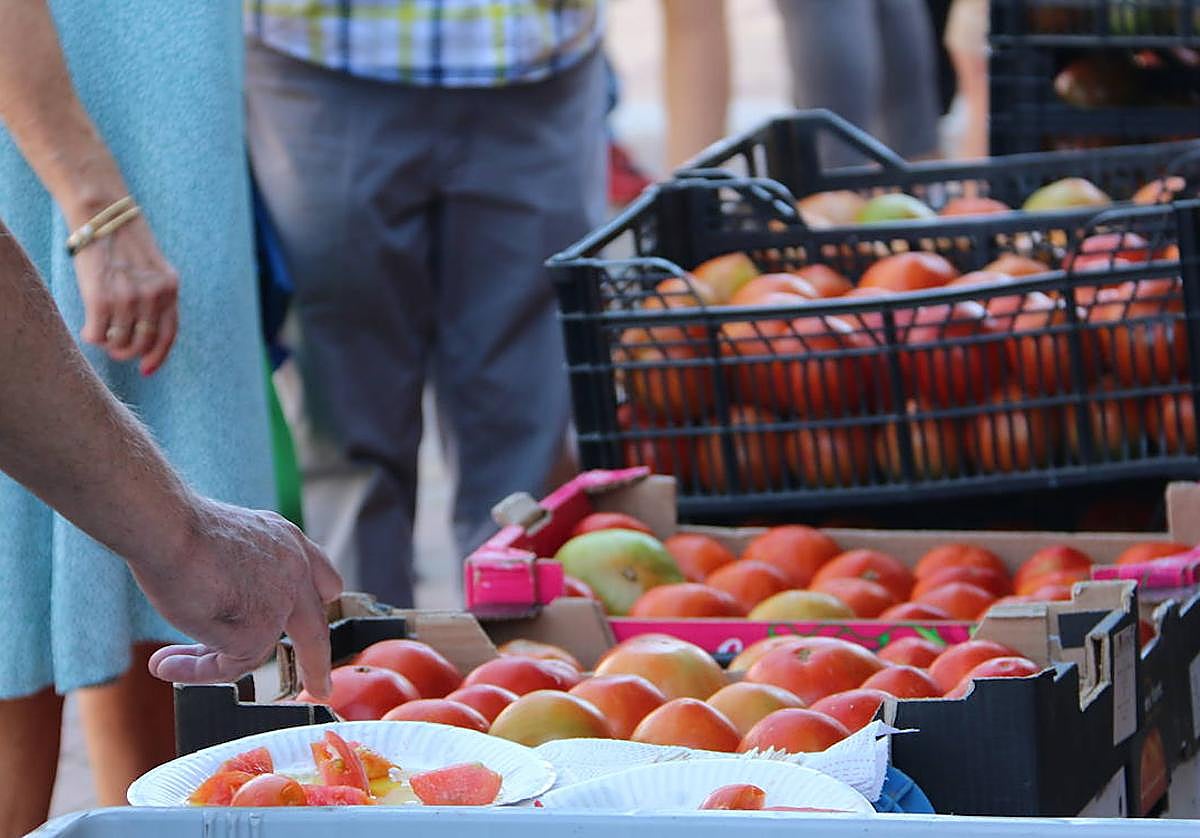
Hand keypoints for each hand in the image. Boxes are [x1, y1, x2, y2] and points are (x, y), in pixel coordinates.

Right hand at [73, 215, 178, 375]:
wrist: (103, 215)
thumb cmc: (125, 242)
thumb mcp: (155, 269)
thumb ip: (157, 296)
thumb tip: (145, 334)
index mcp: (170, 290)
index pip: (169, 335)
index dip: (157, 357)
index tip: (146, 370)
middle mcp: (153, 297)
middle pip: (142, 344)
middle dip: (127, 352)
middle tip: (115, 347)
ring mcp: (128, 299)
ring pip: (119, 343)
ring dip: (108, 343)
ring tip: (101, 331)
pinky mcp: (101, 298)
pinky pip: (97, 334)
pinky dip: (92, 336)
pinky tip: (88, 328)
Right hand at [139, 498, 342, 699]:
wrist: (168, 528)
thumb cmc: (178, 528)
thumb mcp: (222, 543)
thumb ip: (237, 572)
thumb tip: (222, 610)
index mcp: (286, 542)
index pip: (320, 577)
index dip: (318, 599)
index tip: (323, 612)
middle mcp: (294, 571)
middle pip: (314, 627)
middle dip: (315, 661)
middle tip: (320, 686)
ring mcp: (282, 603)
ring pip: (257, 650)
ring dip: (210, 663)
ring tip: (171, 667)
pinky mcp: (260, 631)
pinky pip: (228, 665)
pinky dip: (195, 670)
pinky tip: (164, 665)